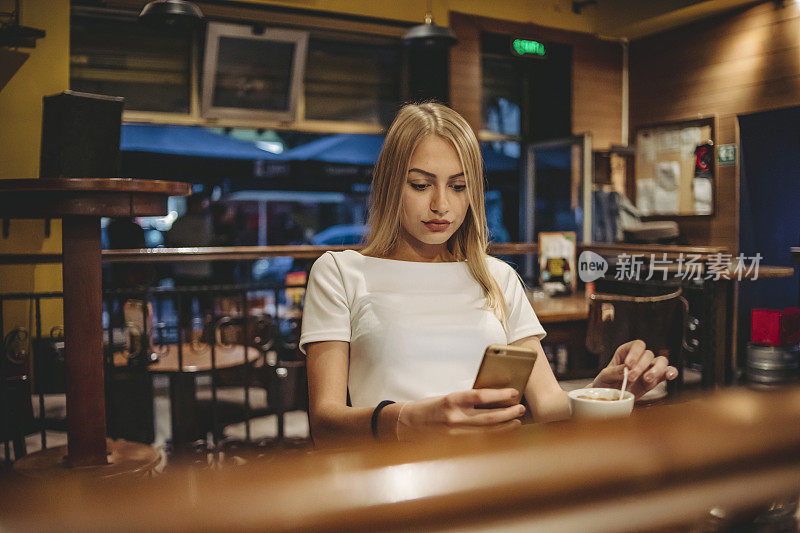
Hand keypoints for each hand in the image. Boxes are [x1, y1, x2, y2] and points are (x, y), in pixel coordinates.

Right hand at [396, 388, 525, 440]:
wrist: (409, 423)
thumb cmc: (430, 407)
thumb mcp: (449, 397)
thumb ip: (468, 399)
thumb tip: (494, 398)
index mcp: (452, 400)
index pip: (481, 396)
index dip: (500, 395)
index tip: (513, 392)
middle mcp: (454, 417)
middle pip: (489, 417)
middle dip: (508, 413)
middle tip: (520, 408)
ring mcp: (456, 433)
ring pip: (487, 431)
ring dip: (505, 426)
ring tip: (517, 421)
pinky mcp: (456, 443)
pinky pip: (480, 439)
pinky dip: (493, 435)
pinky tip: (503, 431)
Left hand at [592, 340, 678, 397]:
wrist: (609, 399)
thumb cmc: (605, 384)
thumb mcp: (604, 377)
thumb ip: (614, 372)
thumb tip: (626, 369)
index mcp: (626, 353)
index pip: (637, 345)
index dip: (635, 353)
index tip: (628, 365)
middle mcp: (639, 359)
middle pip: (648, 354)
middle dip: (641, 366)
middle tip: (631, 378)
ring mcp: (648, 369)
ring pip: (661, 361)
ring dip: (657, 370)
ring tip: (647, 379)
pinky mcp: (655, 380)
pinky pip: (667, 373)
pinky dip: (671, 372)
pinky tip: (669, 376)